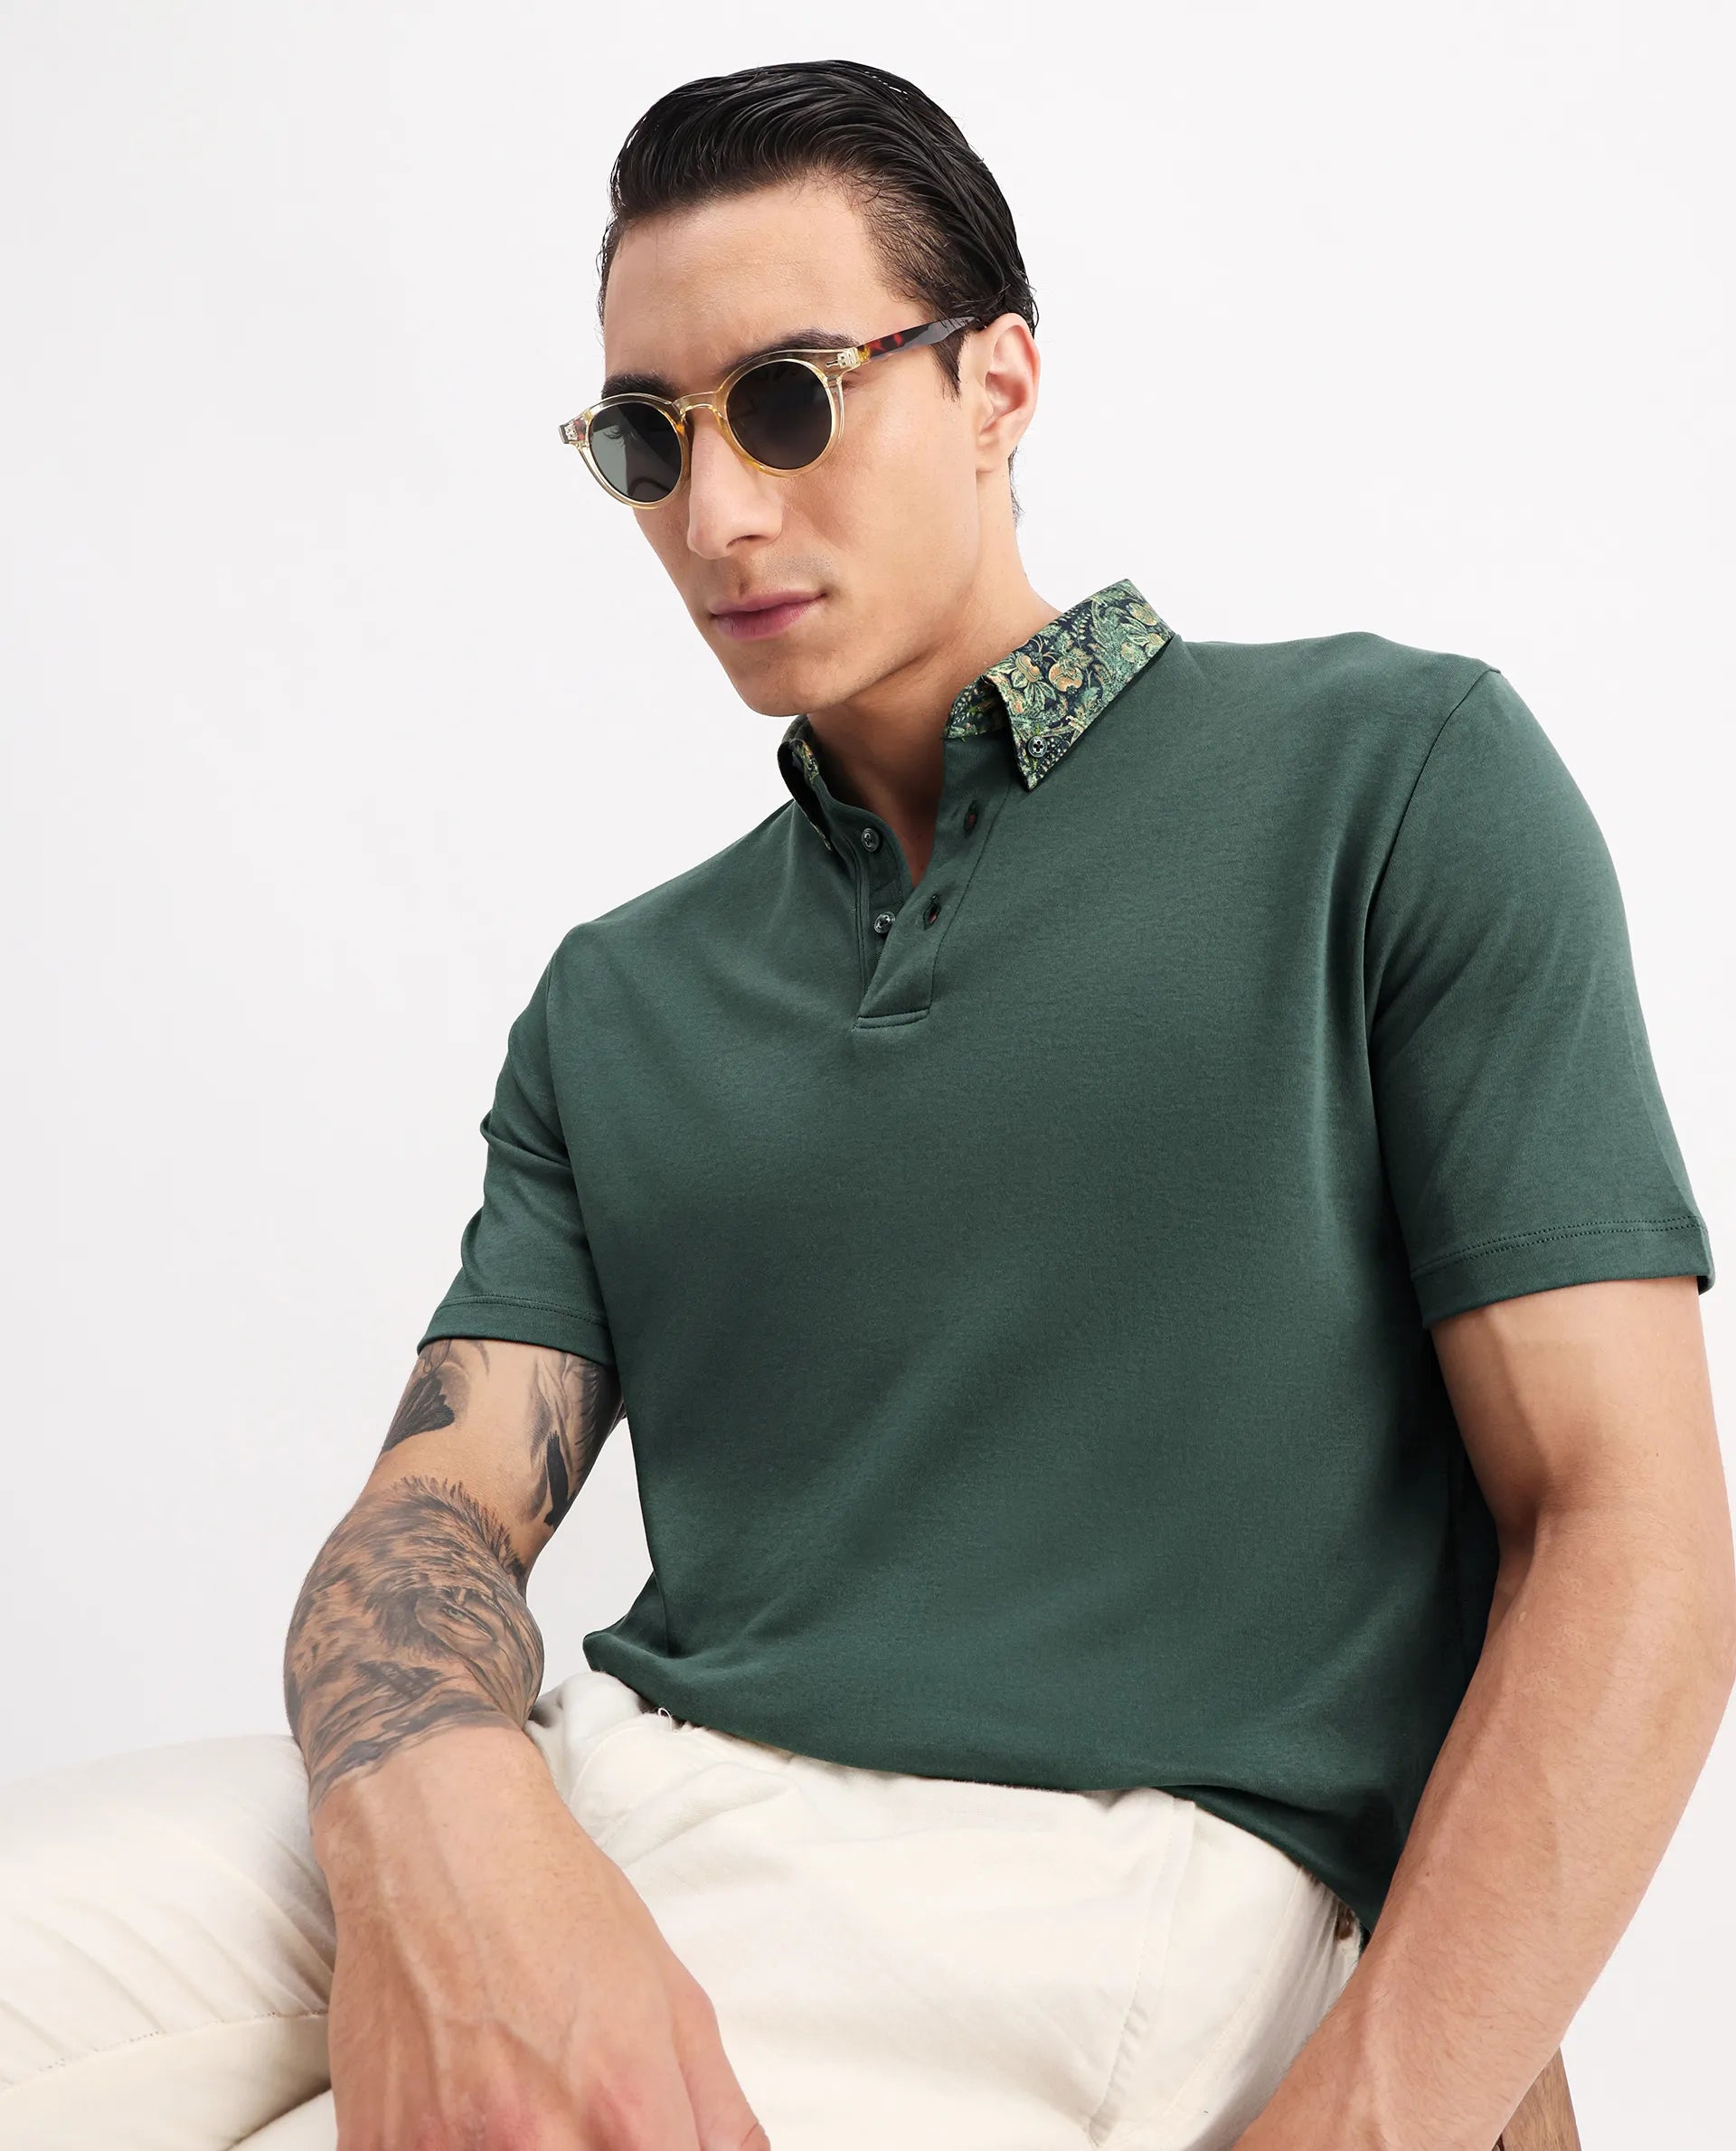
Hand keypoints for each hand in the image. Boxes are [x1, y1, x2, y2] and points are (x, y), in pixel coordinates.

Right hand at [312, 1721, 770, 2148]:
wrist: (439, 1844)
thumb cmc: (559, 1905)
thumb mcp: (672, 1995)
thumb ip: (717, 2112)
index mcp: (625, 2108)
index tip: (643, 2144)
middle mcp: (534, 2141)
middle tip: (579, 2119)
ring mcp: (442, 2150)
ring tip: (521, 2112)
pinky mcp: (375, 2146)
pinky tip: (462, 2115)